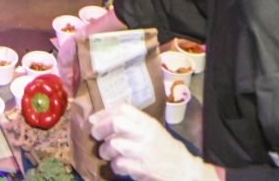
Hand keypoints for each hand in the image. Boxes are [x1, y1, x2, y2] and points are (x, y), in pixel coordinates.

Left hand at [90, 104, 209, 180]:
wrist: (184, 170)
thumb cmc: (165, 149)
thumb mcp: (152, 130)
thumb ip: (132, 124)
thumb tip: (100, 119)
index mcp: (148, 123)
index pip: (123, 108)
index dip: (105, 112)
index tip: (95, 118)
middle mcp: (146, 134)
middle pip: (117, 123)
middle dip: (100, 128)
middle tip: (96, 134)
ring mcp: (144, 152)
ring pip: (114, 145)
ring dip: (105, 150)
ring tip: (107, 153)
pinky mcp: (142, 169)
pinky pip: (119, 164)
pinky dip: (114, 165)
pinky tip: (119, 165)